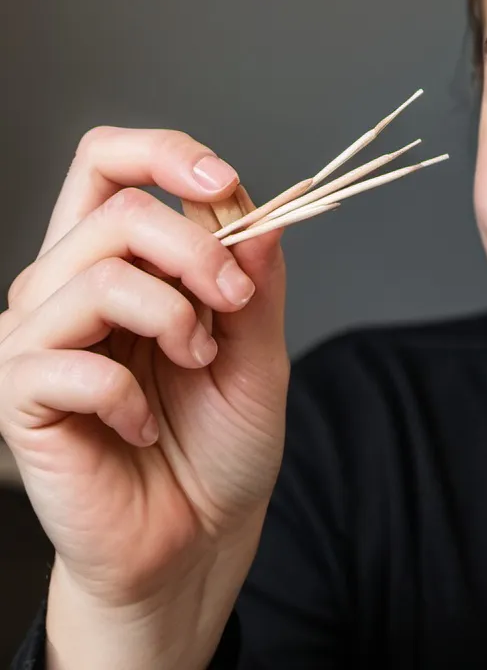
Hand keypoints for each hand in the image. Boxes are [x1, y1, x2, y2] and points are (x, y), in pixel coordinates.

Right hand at [0, 127, 288, 617]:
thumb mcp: (257, 350)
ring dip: (173, 316)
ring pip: (96, 276)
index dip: (164, 154)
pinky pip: (70, 364)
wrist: (198, 536)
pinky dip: (128, 396)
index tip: (224, 182)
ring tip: (199, 363)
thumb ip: (254, 280)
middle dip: (197, 248)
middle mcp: (68, 287)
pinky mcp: (17, 398)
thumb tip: (259, 211)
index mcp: (122, 261)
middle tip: (235, 301)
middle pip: (116, 210)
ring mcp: (37, 341)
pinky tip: (144, 427)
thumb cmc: (220, 441)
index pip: (109, 164)